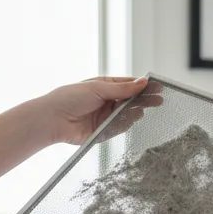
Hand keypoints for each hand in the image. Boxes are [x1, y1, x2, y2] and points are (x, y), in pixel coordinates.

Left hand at [38, 76, 162, 145]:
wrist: (53, 119)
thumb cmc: (70, 97)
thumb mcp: (98, 88)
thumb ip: (122, 88)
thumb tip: (142, 82)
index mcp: (104, 86)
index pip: (128, 84)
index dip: (143, 85)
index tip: (157, 85)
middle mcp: (106, 101)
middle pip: (131, 100)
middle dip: (145, 99)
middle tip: (159, 99)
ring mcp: (106, 116)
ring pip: (127, 114)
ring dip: (136, 111)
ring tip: (144, 109)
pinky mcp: (104, 131)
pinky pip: (120, 127)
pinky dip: (126, 123)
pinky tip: (133, 118)